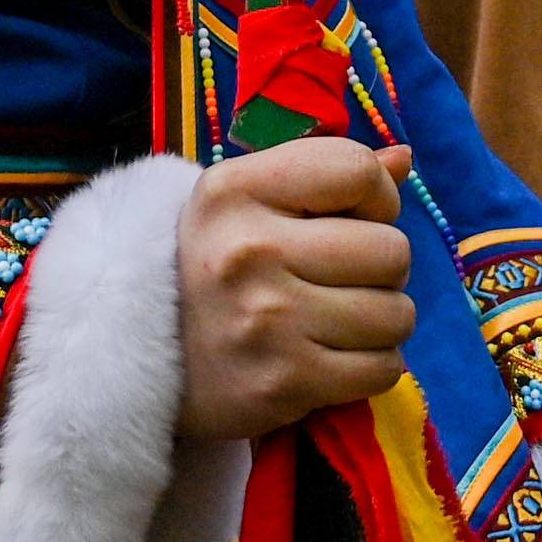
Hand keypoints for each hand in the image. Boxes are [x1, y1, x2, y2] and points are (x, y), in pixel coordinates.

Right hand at [175, 140, 415, 442]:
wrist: (139, 358)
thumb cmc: (210, 267)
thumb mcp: (246, 203)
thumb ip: (324, 174)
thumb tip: (403, 159)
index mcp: (234, 190)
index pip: (357, 170)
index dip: (376, 197)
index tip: (352, 219)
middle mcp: (247, 250)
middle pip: (391, 250)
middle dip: (382, 269)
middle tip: (341, 280)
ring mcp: (265, 321)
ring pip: (397, 314)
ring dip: (381, 321)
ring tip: (337, 320)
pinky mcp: (283, 383)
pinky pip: (384, 368)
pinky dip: (372, 366)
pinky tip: (334, 357)